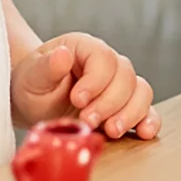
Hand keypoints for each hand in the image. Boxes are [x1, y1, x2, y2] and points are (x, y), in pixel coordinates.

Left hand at [11, 33, 160, 139]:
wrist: (34, 102)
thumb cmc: (32, 85)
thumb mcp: (32, 76)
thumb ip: (47, 67)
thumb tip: (62, 55)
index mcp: (86, 48)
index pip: (105, 58)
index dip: (96, 80)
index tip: (77, 100)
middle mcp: (109, 64)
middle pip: (126, 77)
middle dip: (109, 103)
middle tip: (87, 120)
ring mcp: (119, 86)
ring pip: (141, 92)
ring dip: (130, 113)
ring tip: (111, 131)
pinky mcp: (124, 107)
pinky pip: (146, 110)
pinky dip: (148, 121)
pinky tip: (143, 133)